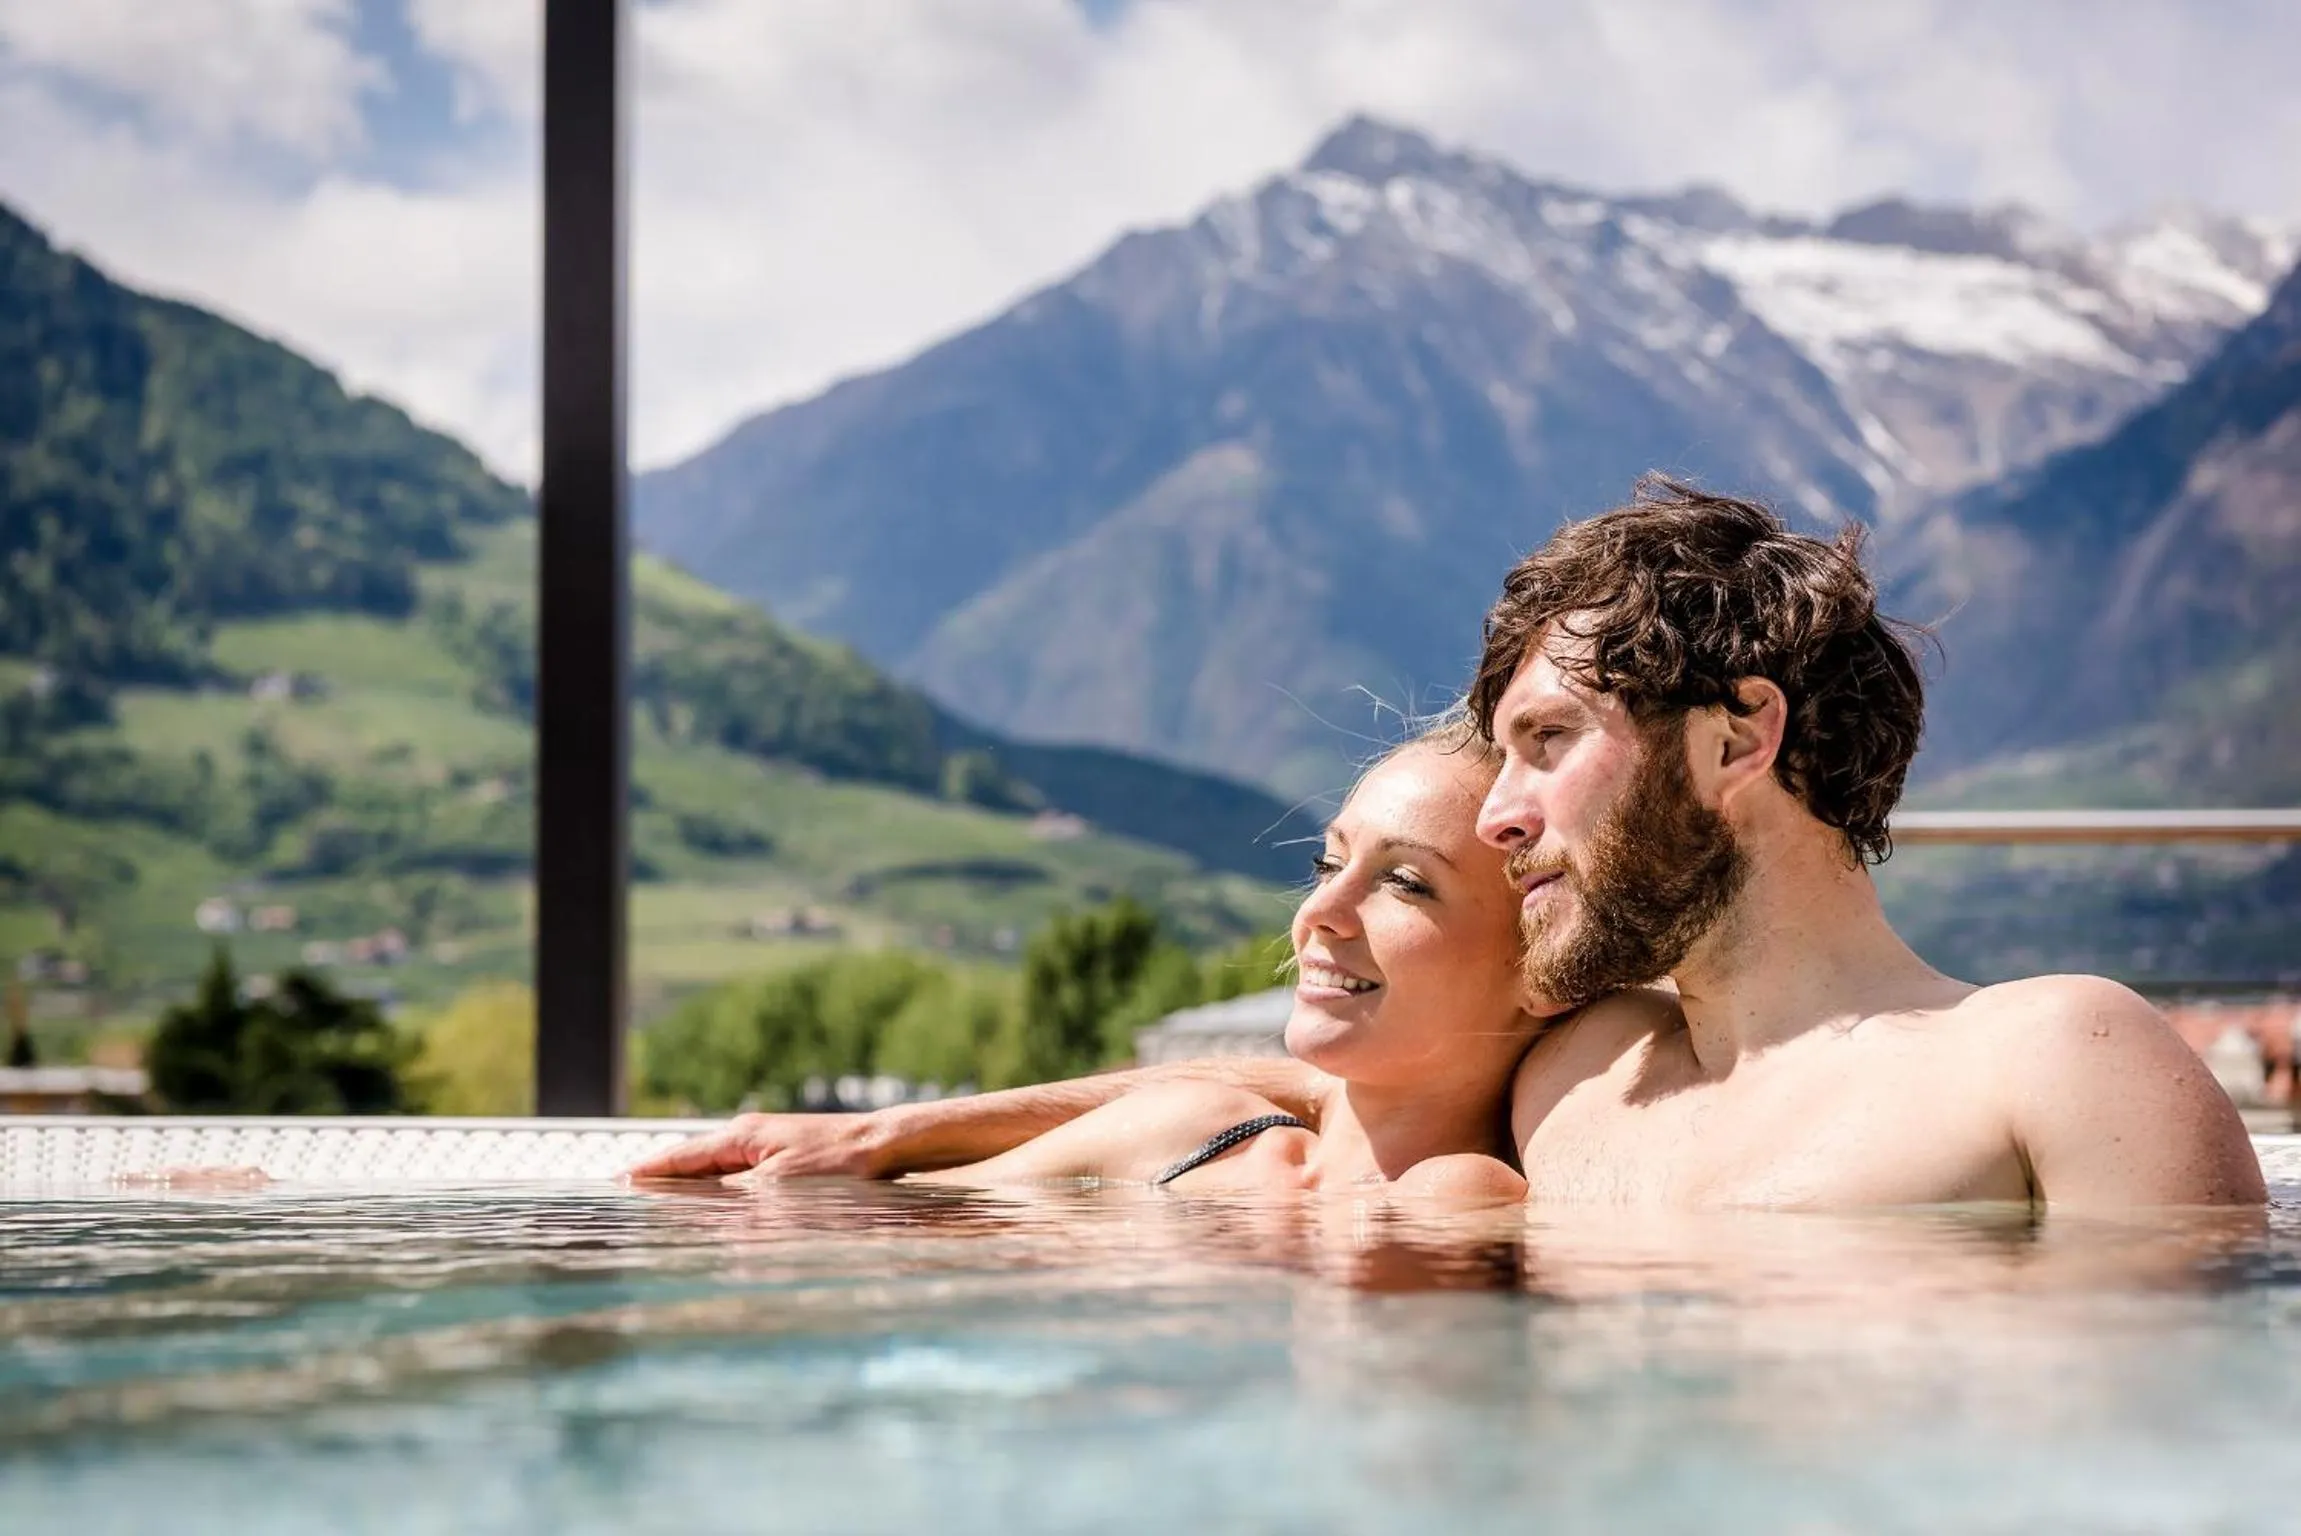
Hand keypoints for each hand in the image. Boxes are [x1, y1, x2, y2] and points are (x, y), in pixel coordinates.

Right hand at [623, 1111, 888, 1181]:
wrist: (886, 1145)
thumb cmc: (839, 1164)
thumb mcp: (781, 1189)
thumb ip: (737, 1204)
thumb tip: (704, 1221)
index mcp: (741, 1137)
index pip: (682, 1157)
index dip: (650, 1171)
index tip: (618, 1181)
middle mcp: (750, 1136)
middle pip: (695, 1161)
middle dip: (664, 1178)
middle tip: (630, 1193)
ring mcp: (769, 1145)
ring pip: (718, 1170)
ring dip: (693, 1186)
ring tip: (663, 1202)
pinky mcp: (788, 1159)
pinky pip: (740, 1175)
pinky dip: (721, 1189)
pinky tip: (719, 1205)